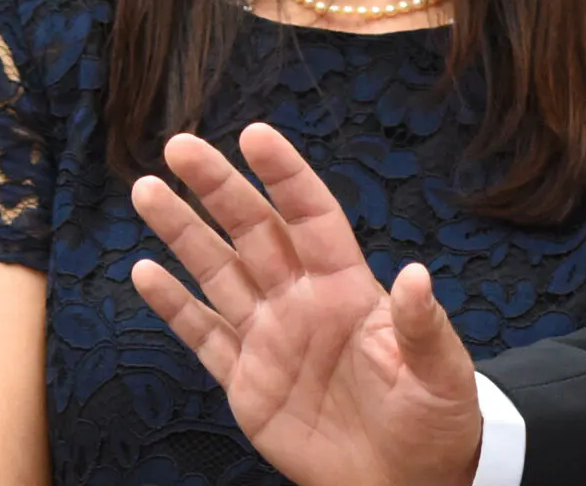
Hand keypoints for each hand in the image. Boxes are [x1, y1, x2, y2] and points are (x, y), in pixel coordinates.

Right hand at [129, 124, 483, 485]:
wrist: (406, 481)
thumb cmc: (435, 419)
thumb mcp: (440, 372)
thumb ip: (421, 325)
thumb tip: (417, 274)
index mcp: (350, 290)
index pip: (312, 217)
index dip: (285, 177)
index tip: (255, 135)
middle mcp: (304, 302)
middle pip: (253, 233)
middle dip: (218, 189)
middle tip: (180, 146)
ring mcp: (271, 339)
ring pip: (217, 273)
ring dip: (182, 233)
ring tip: (147, 189)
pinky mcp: (247, 381)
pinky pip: (202, 336)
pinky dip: (172, 306)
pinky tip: (145, 272)